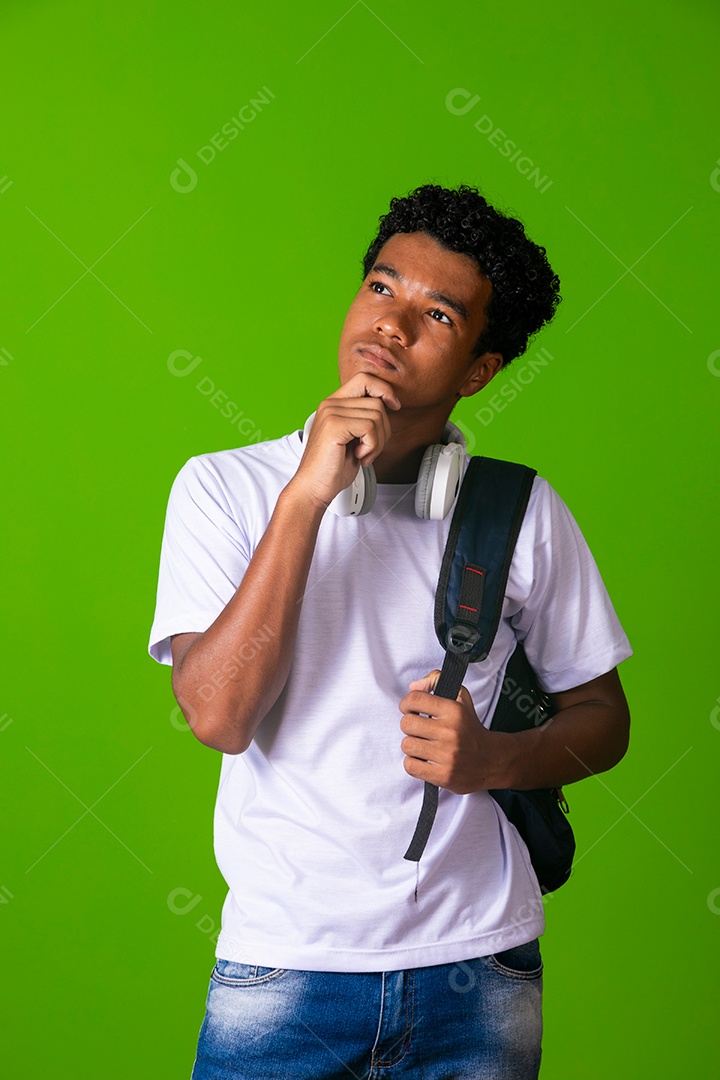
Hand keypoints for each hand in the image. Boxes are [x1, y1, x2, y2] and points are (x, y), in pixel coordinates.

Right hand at [291, 372, 400, 508]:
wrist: (314, 487)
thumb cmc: (333, 467)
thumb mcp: (354, 437)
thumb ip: (365, 418)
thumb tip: (390, 404)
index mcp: (334, 404)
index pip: (365, 379)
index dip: (384, 390)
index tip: (394, 406)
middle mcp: (331, 404)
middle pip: (377, 402)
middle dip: (384, 429)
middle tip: (370, 448)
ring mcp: (331, 413)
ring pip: (377, 415)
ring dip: (377, 441)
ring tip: (363, 454)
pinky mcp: (334, 426)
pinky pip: (370, 428)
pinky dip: (371, 446)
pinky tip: (359, 456)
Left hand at [399, 669, 512, 793]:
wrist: (492, 760)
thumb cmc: (470, 729)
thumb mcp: (460, 698)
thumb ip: (436, 681)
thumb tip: (413, 686)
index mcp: (454, 711)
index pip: (415, 699)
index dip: (406, 704)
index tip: (410, 709)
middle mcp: (451, 732)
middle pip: (407, 723)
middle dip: (410, 726)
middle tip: (420, 729)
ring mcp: (447, 755)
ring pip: (407, 745)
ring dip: (412, 745)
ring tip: (425, 745)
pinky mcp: (443, 775)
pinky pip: (410, 766)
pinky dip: (414, 763)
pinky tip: (425, 759)